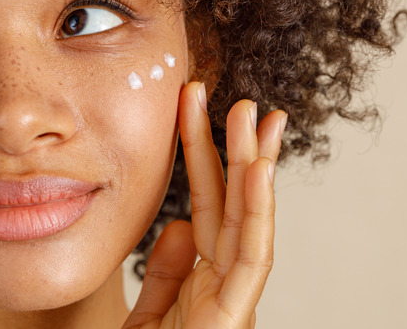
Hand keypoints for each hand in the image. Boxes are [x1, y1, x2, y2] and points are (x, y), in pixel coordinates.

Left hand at [123, 82, 286, 328]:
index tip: (198, 111)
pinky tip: (257, 170)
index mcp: (204, 281)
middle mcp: (224, 286)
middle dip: (236, 152)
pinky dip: (257, 213)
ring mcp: (232, 303)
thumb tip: (180, 224)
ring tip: (257, 118)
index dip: (204, 158)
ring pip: (249, 224)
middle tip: (239, 101)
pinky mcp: (232, 320)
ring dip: (254, 168)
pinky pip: (250, 260)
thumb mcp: (149, 314)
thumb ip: (166, 274)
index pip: (208, 207)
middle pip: (232, 207)